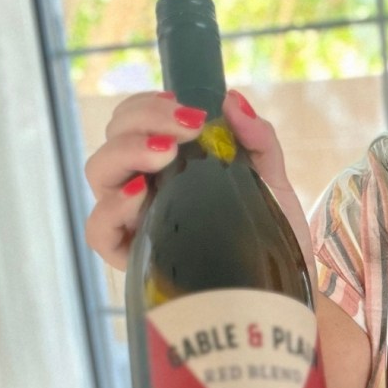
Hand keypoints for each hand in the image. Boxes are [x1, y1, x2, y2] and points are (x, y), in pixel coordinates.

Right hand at [84, 89, 312, 271]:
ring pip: (100, 174)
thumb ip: (257, 139)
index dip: (149, 106)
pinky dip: (112, 207)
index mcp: (168, 166)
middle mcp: (144, 190)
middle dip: (144, 120)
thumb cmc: (272, 234)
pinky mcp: (135, 259)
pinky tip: (141, 195)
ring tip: (167, 153)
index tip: (188, 109)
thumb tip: (232, 100)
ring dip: (128, 151)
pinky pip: (99, 230)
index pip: (133, 122)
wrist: (288, 286)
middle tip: (188, 126)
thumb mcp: (272, 181)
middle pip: (114, 140)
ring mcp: (136, 223)